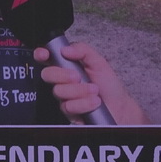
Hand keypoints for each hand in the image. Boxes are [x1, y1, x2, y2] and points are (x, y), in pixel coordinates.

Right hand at [34, 41, 148, 124]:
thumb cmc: (108, 85)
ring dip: (80, 91)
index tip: (45, 55)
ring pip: (59, 91)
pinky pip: (68, 106)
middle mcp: (63, 81)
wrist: (119, 107)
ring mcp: (64, 97)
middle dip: (62, 75)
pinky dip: (84, 104)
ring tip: (94, 91)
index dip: (42, 54)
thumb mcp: (99, 62)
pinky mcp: (68, 112)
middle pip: (47, 74)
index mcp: (67, 66)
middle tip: (78, 77)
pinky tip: (94, 103)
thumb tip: (65, 49)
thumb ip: (83, 51)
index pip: (48, 58)